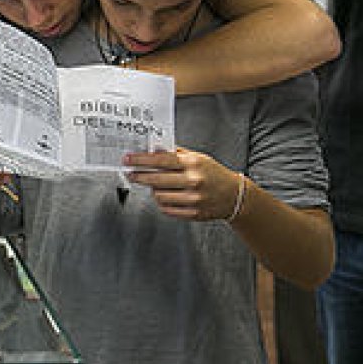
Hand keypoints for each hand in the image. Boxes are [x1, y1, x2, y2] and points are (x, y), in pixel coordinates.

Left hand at [123, 148, 244, 221]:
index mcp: (193, 164)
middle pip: (156, 179)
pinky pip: (167, 209)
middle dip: (139, 176)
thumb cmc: (213, 174)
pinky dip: (162, 203)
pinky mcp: (194, 213)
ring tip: (156, 186)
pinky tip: (165, 197)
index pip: (161, 160)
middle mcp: (194, 181)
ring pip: (159, 196)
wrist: (235, 196)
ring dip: (153, 191)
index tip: (128, 159)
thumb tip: (152, 149)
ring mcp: (194, 199)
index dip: (141, 160)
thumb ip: (176, 154)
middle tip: (130, 174)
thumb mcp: (198, 158)